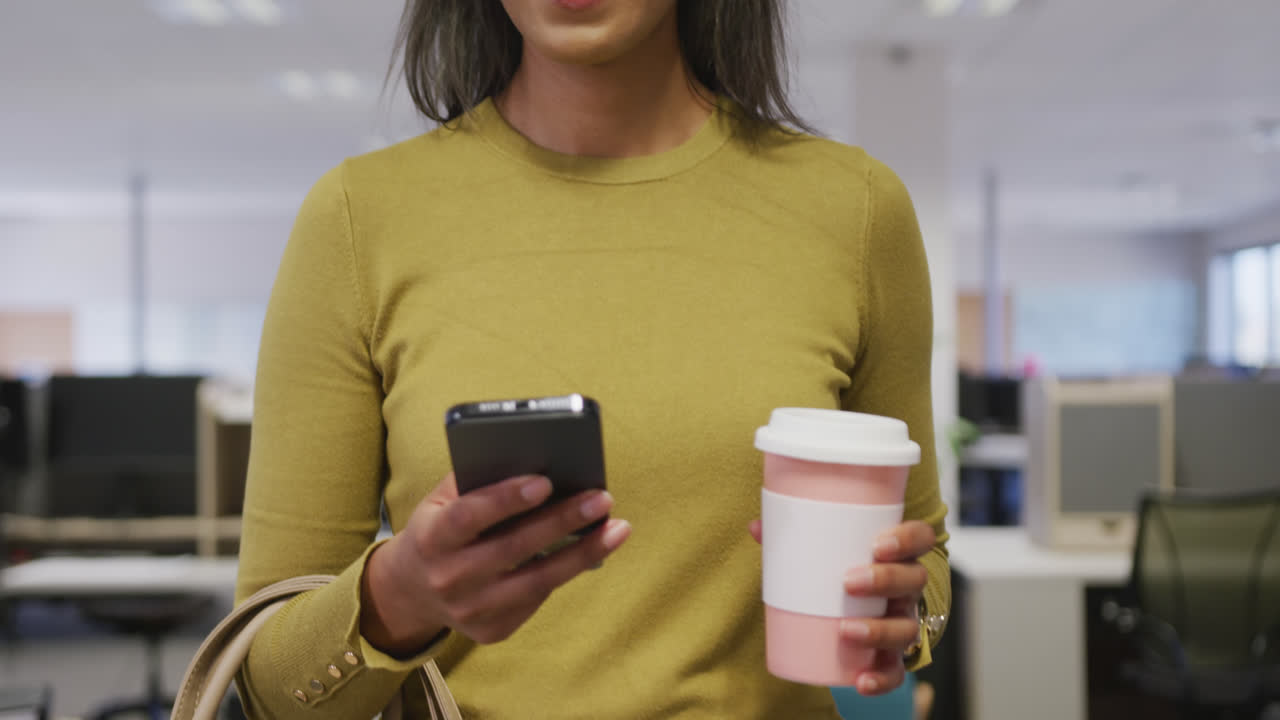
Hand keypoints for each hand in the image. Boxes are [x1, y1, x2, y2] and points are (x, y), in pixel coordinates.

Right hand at [362, 473, 630, 653]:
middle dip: (563, 521)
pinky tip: (593, 550)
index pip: (468, 517)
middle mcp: (448, 579)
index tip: (545, 481)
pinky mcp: (490, 631)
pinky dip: (567, 572)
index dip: (506, 499)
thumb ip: (478, 480)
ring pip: (537, 582)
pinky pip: (537, 599)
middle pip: (514, 549)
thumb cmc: (439, 528)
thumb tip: (536, 459)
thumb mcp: (442, 500)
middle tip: (602, 498)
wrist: (410, 590)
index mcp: (431, 538)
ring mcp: (469, 611)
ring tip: (618, 528)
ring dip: (584, 554)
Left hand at [747, 518, 934, 695]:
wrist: (849, 609)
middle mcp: (906, 588)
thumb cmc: (837, 570)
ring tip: (846, 630)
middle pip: (914, 580)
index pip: (919, 538)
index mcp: (896, 555)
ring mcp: (902, 621)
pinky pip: (895, 670)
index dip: (907, 539)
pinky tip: (861, 681)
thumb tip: (756, 528)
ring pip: (907, 628)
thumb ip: (793, 537)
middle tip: (850, 583)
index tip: (878, 544)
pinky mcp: (891, 655)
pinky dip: (881, 679)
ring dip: (880, 630)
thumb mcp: (820, 550)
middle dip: (886, 581)